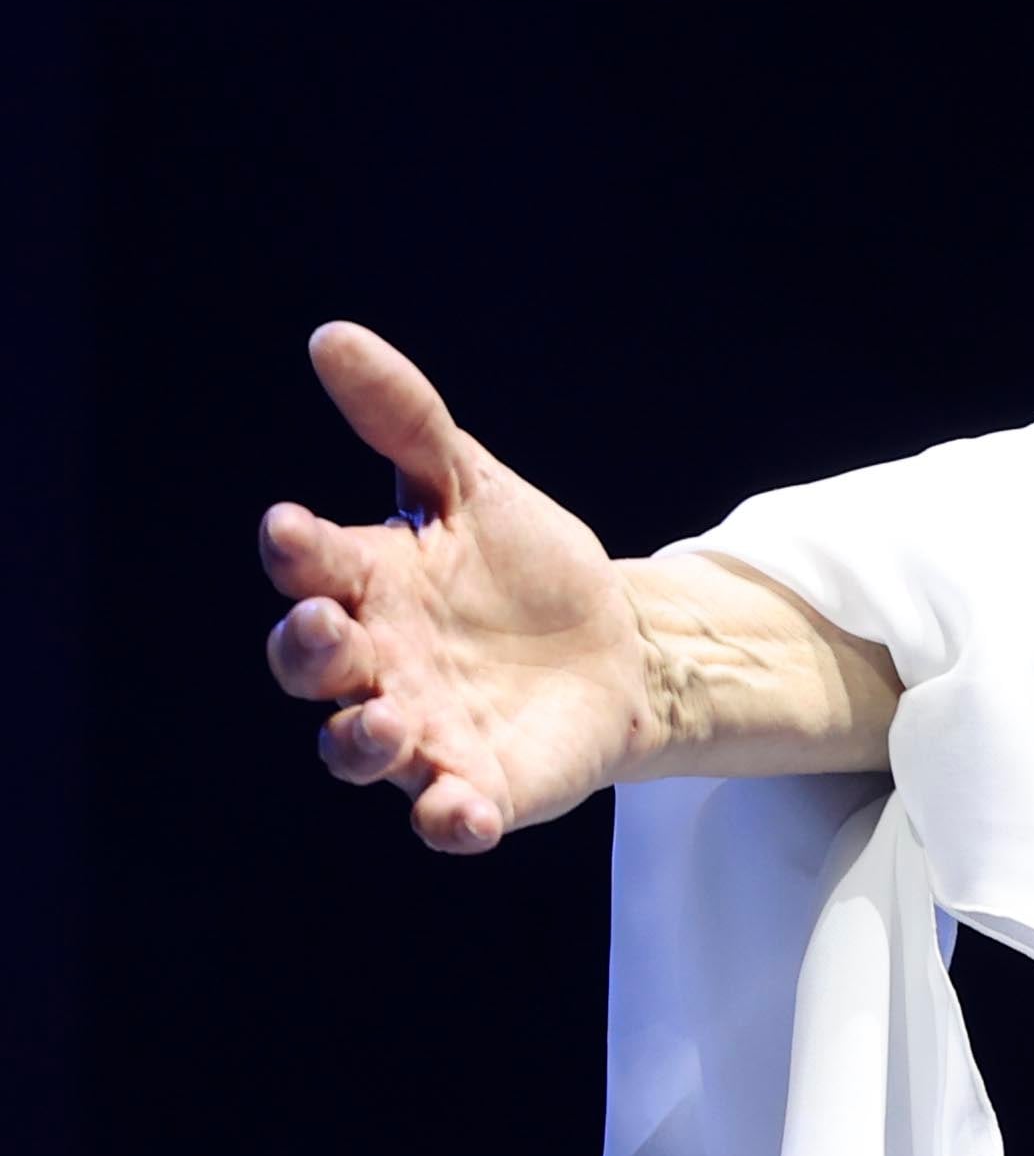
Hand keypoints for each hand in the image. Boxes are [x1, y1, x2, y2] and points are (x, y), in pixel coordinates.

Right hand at [257, 322, 654, 852]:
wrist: (621, 642)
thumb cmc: (524, 564)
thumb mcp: (472, 483)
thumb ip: (405, 418)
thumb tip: (332, 336)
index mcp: (368, 586)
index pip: (311, 567)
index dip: (295, 552)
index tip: (290, 526)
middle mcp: (376, 666)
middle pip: (314, 666)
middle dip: (308, 649)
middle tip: (323, 624)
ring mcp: (422, 732)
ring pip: (359, 750)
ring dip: (362, 741)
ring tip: (388, 720)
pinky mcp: (479, 787)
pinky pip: (449, 816)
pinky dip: (449, 819)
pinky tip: (462, 813)